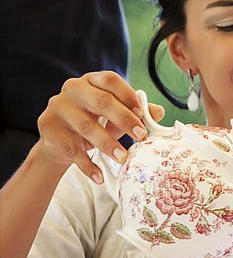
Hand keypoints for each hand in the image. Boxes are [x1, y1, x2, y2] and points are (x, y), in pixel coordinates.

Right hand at [35, 71, 163, 182]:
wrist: (61, 142)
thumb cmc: (95, 122)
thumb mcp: (116, 116)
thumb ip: (137, 113)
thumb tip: (159, 112)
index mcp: (92, 80)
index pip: (110, 80)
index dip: (128, 96)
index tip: (143, 115)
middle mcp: (73, 89)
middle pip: (101, 101)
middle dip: (124, 120)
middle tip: (141, 137)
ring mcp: (58, 107)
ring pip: (86, 126)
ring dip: (107, 144)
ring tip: (123, 158)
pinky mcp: (48, 127)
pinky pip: (71, 148)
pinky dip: (87, 165)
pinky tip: (99, 177)